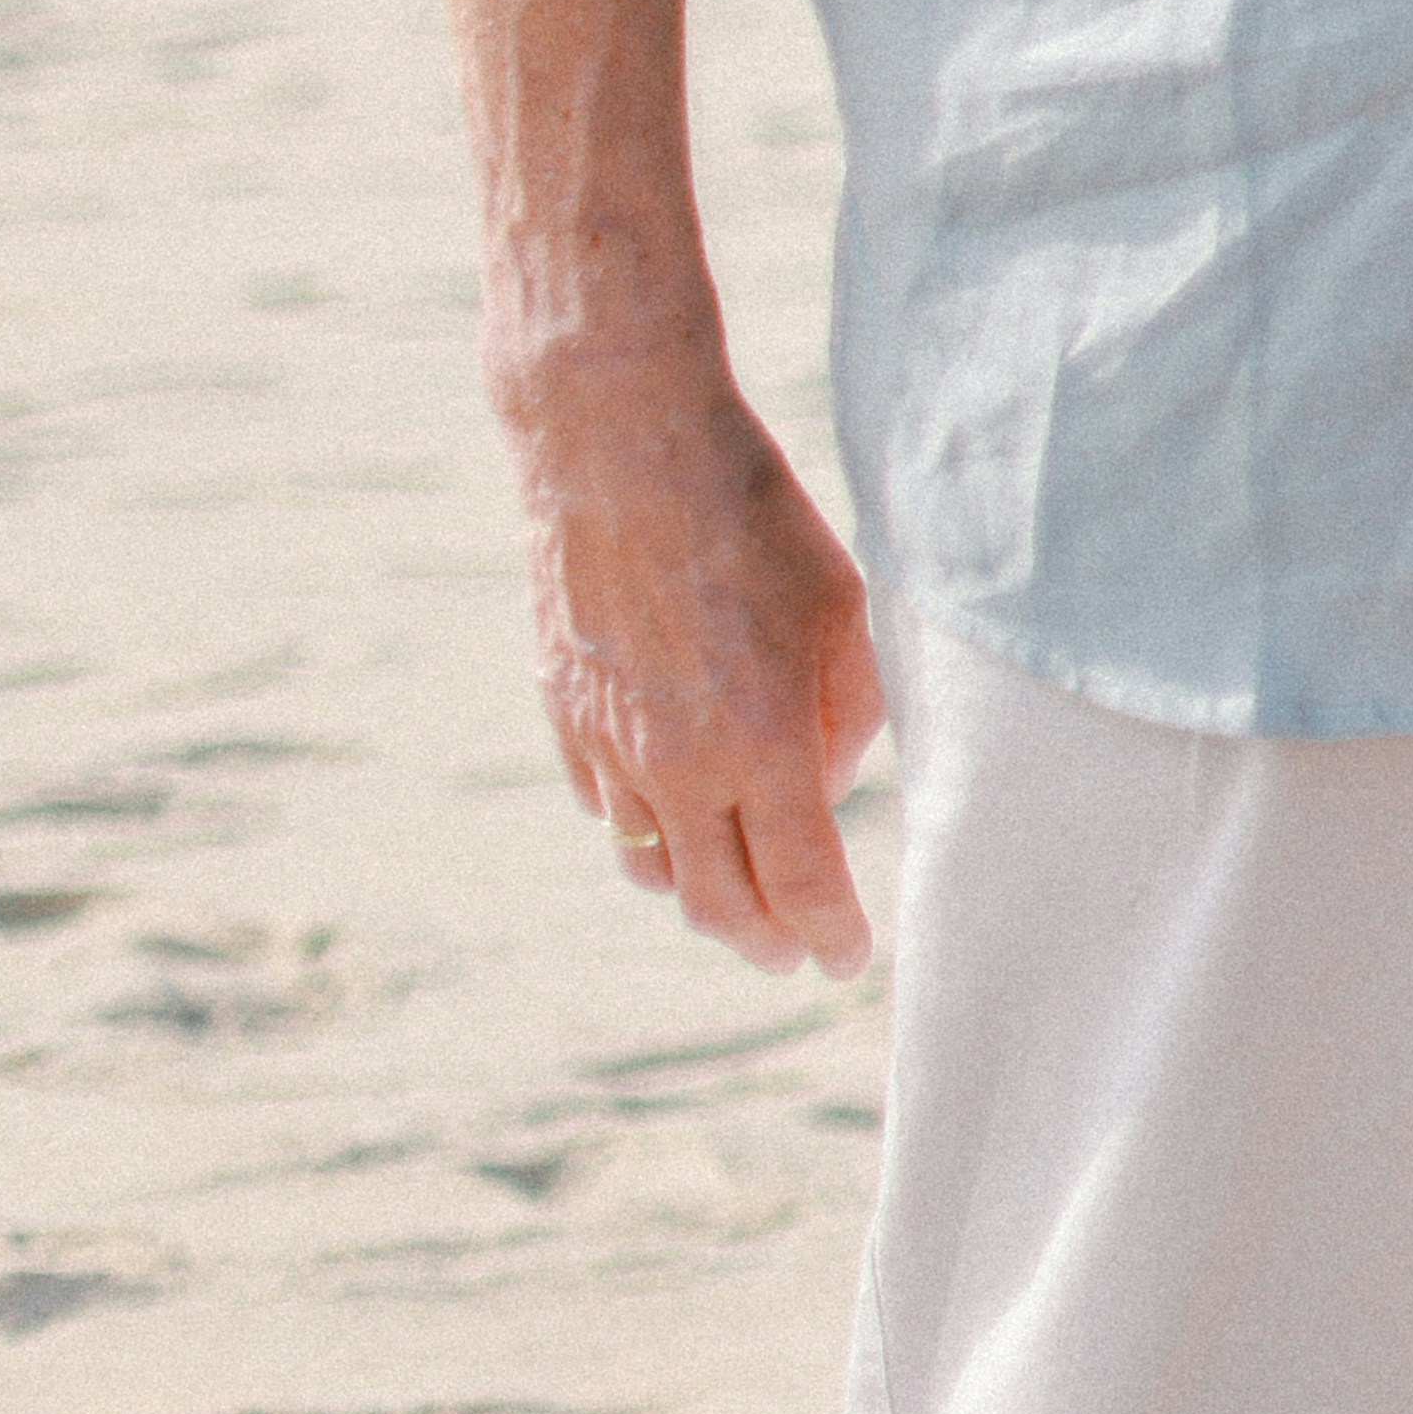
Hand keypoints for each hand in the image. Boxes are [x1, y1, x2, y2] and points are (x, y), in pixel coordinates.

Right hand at [511, 349, 882, 973]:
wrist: (623, 453)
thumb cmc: (757, 518)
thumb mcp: (845, 609)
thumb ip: (849, 712)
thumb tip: (827, 787)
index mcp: (762, 743)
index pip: (800, 882)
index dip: (828, 933)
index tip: (847, 960)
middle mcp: (677, 765)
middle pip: (715, 902)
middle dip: (761, 940)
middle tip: (795, 952)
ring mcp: (608, 745)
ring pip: (648, 863)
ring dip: (694, 895)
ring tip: (735, 900)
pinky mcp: (563, 714)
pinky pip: (606, 804)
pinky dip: (643, 825)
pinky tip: (672, 814)